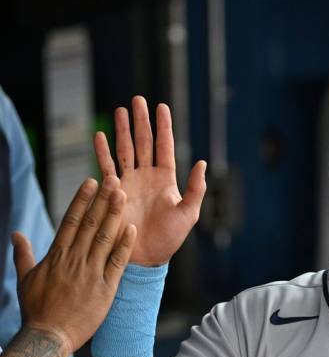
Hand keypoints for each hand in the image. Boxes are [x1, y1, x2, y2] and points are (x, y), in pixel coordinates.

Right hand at [14, 177, 136, 352]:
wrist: (49, 338)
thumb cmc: (36, 310)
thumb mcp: (25, 279)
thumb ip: (23, 255)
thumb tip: (16, 234)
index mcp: (56, 256)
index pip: (70, 221)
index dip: (81, 200)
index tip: (90, 182)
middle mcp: (73, 260)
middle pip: (90, 224)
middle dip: (102, 200)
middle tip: (113, 179)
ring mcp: (90, 273)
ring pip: (104, 238)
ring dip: (114, 215)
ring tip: (123, 195)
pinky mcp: (105, 289)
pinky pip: (116, 263)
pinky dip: (124, 246)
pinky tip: (132, 229)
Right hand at [94, 96, 206, 265]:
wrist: (145, 257)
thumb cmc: (170, 238)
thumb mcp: (189, 213)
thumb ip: (195, 188)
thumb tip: (202, 163)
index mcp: (166, 179)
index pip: (164, 146)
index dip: (163, 126)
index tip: (162, 106)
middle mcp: (147, 176)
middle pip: (144, 142)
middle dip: (141, 121)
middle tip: (138, 99)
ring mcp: (129, 182)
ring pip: (125, 149)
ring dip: (122, 130)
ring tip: (120, 110)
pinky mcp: (113, 192)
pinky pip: (106, 167)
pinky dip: (102, 152)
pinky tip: (99, 136)